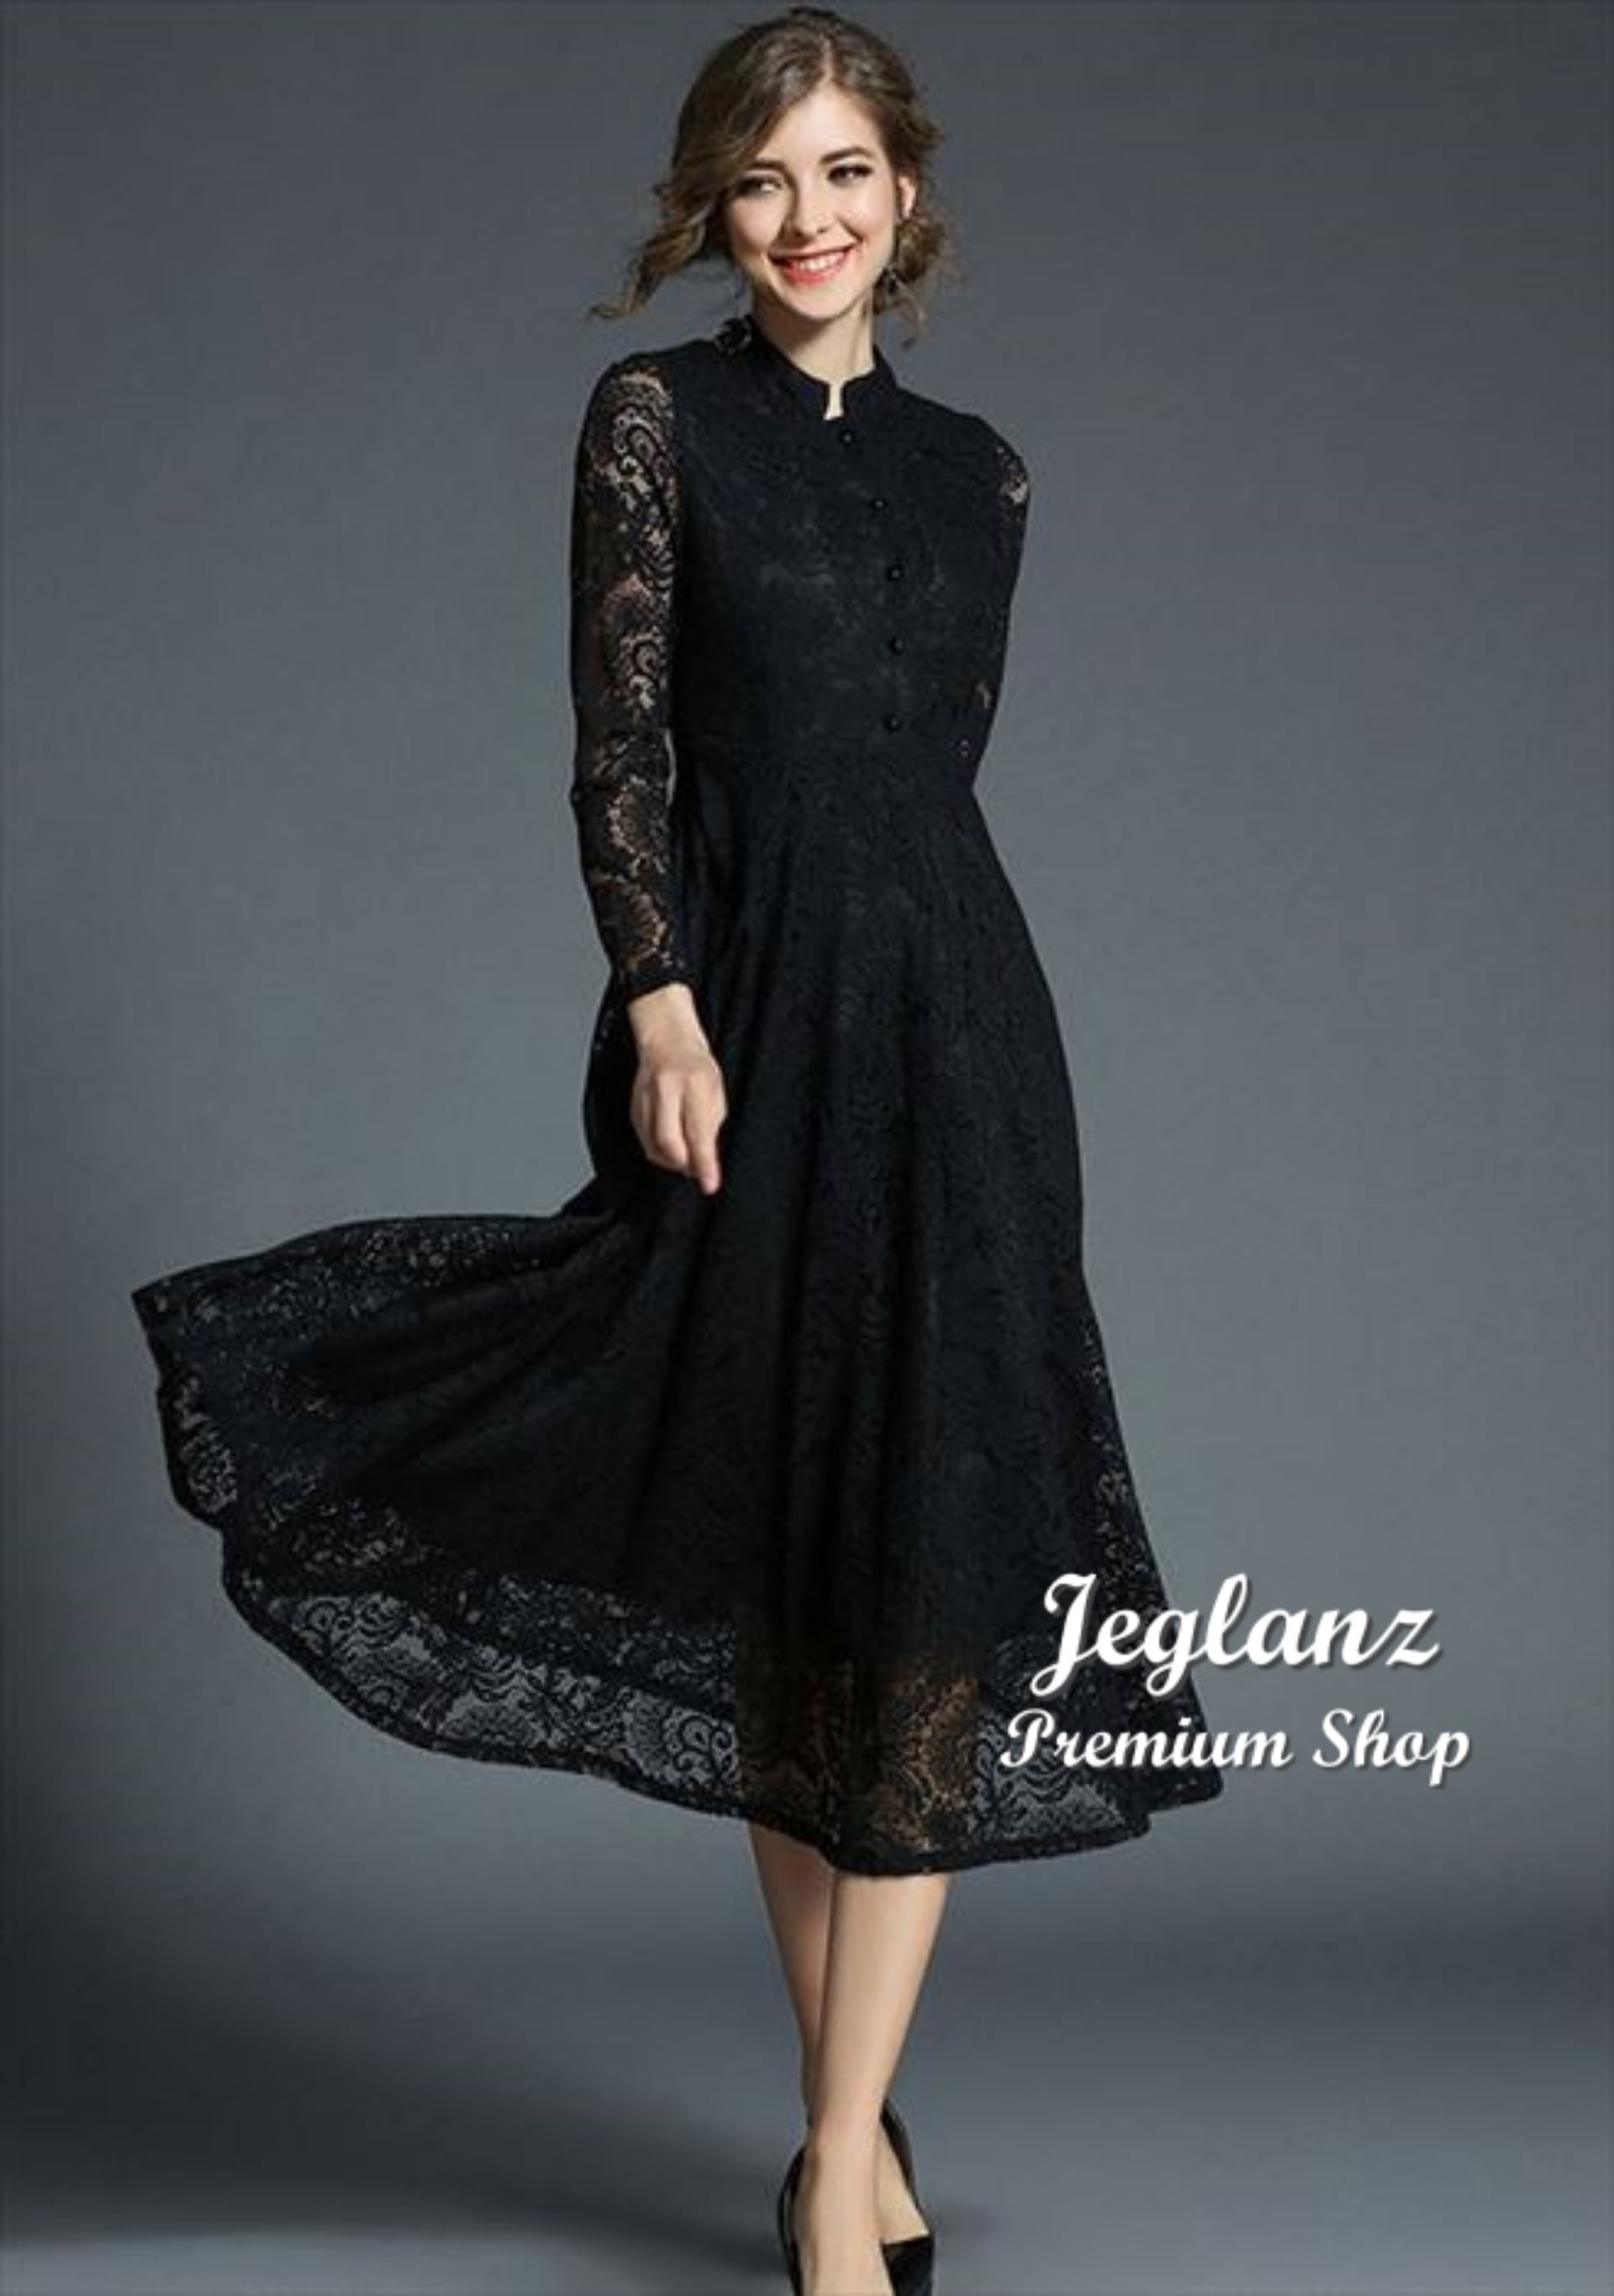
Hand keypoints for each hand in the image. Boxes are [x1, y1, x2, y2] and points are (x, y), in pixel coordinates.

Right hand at [624, 983, 726, 1194]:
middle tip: (699, 1168)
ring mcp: (644, 1099)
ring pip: (654, 1147)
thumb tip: (705, 1162)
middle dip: (685, 1164)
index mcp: (693, 1083)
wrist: (665, 1039)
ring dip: (673, 1159)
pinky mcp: (633, 1109)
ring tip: (688, 1153)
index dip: (705, 1164)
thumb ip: (710, 1126)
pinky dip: (660, 1149)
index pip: (698, 1133)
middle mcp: (665, 1091)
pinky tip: (672, 1143)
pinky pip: (645, 1141)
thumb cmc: (696, 1065)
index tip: (711, 1185)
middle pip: (669, 1144)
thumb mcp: (716, 1092)